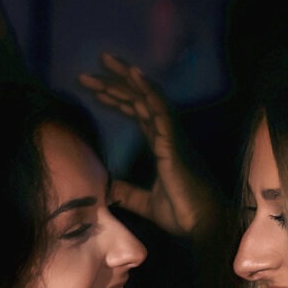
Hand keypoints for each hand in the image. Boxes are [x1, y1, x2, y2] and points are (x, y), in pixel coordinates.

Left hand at [78, 53, 222, 238]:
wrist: (200, 226)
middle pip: (138, 100)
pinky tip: (134, 75)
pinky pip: (161, 110)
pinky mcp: (174, 142)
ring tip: (104, 61)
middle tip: (87, 72)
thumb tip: (107, 190)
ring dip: (125, 79)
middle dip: (113, 84)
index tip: (93, 88)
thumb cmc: (181, 212)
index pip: (136, 113)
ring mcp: (170, 135)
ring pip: (146, 98)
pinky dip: (148, 91)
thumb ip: (128, 193)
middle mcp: (165, 134)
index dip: (116, 98)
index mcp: (160, 145)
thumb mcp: (144, 202)